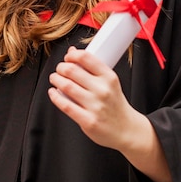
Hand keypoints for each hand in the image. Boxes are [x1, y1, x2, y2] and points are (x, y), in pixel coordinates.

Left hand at [48, 47, 171, 181]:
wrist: (126, 129)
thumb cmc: (116, 105)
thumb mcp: (110, 83)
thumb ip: (92, 68)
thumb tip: (73, 52)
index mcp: (109, 77)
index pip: (86, 58)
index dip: (72, 55)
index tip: (68, 57)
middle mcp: (102, 90)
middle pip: (72, 70)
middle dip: (61, 67)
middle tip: (59, 69)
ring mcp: (95, 105)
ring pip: (66, 86)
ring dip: (56, 80)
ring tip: (55, 79)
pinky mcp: (87, 120)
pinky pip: (65, 105)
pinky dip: (55, 97)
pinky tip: (54, 93)